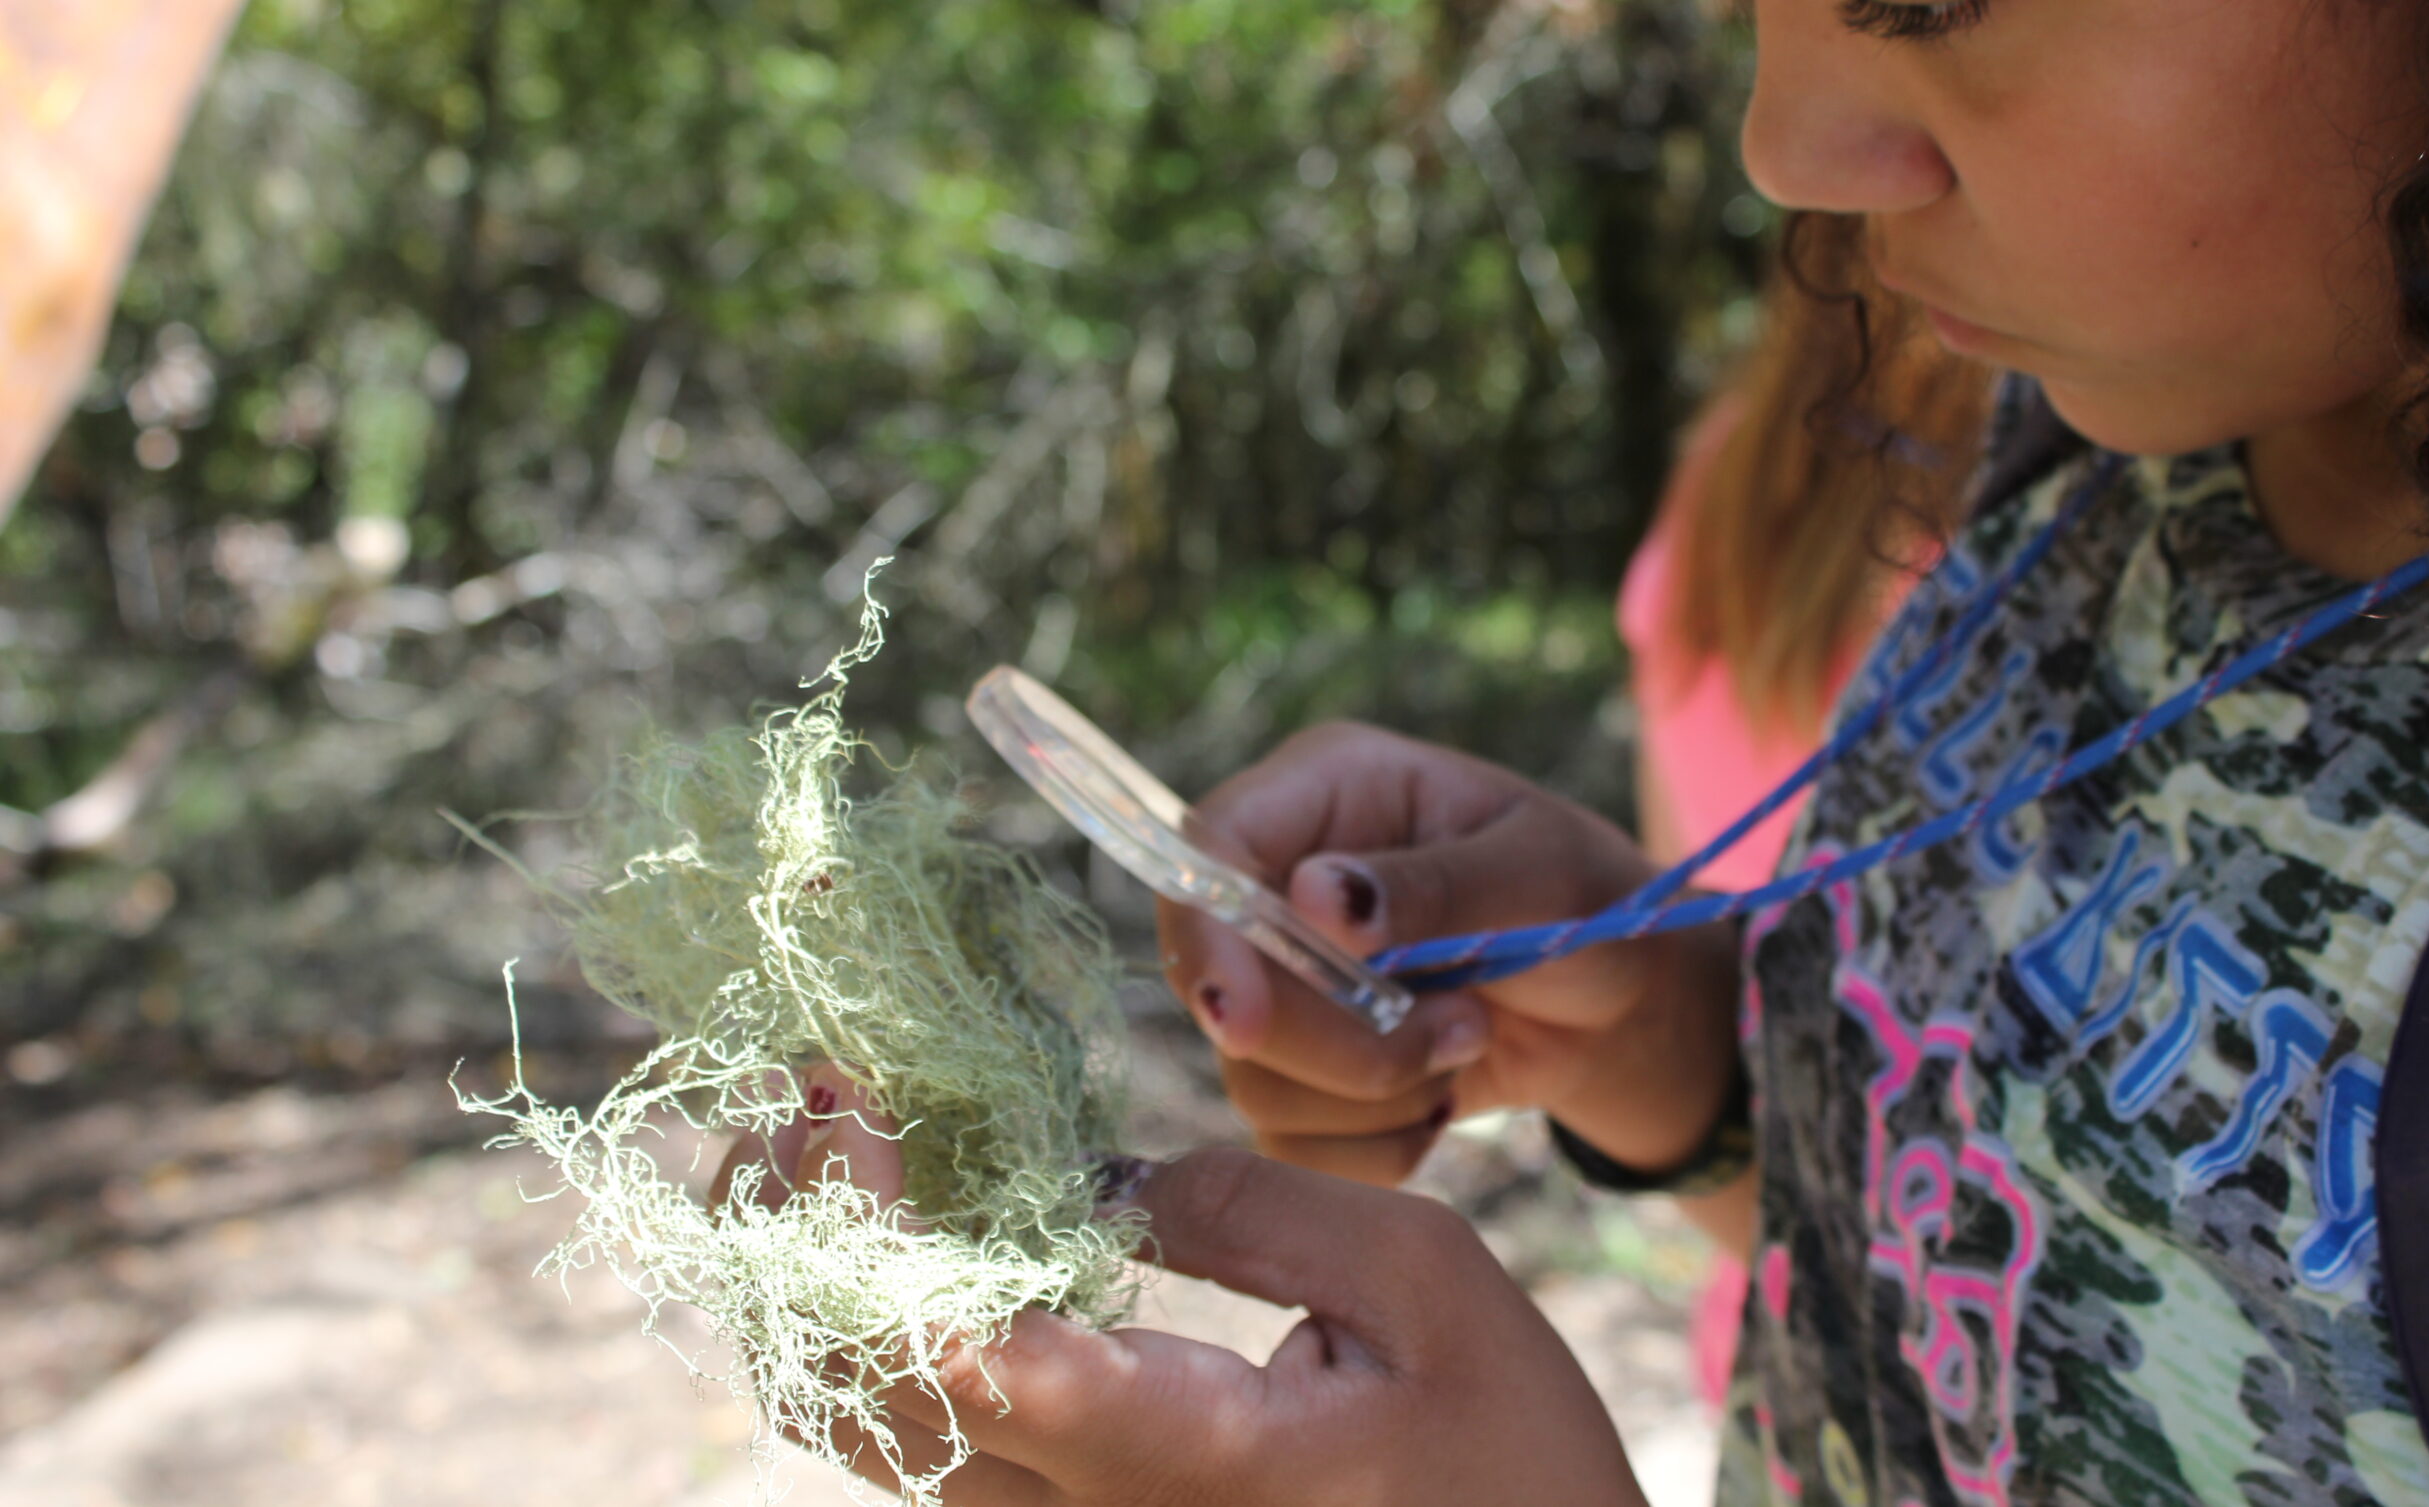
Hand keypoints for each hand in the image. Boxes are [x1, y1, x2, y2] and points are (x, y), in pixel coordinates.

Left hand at [842, 1147, 1648, 1506]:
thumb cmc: (1511, 1462)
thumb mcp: (1423, 1286)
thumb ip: (1249, 1208)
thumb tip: (1098, 1174)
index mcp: (1160, 1457)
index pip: (924, 1349)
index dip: (848, 1210)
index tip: (852, 1084)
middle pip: (843, 1391)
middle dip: (800, 1224)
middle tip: (832, 1084)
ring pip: (866, 1421)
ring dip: (834, 1269)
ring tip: (868, 1129)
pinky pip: (933, 1436)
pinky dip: (895, 1317)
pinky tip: (937, 1219)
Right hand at [1160, 721, 1739, 1186]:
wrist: (1624, 1003)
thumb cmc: (1593, 904)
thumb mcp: (1545, 875)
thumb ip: (1437, 885)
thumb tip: (1313, 898)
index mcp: (1327, 790)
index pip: (1207, 848)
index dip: (1205, 938)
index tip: (1245, 1023)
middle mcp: (1282, 881)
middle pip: (1221, 982)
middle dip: (1337, 1040)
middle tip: (1460, 1030)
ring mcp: (1285, 982)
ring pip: (1253, 1076)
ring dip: (1371, 1092)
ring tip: (1467, 1044)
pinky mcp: (1304, 1072)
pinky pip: (1290, 1143)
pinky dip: (1374, 1148)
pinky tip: (1440, 1103)